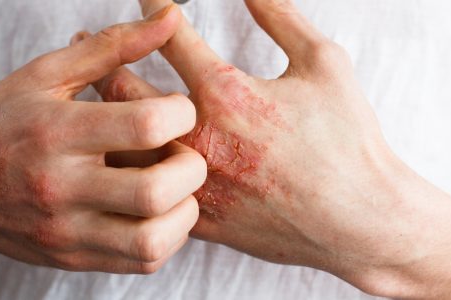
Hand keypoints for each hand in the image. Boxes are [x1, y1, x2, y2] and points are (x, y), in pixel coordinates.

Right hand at [0, 4, 206, 273]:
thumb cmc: (1, 122)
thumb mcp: (47, 75)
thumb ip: (113, 47)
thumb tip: (169, 17)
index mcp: (56, 131)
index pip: (144, 126)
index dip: (181, 114)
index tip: (178, 111)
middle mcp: (60, 187)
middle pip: (156, 191)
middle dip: (192, 169)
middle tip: (184, 154)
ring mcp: (65, 231)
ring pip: (153, 239)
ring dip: (185, 211)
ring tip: (175, 187)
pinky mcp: (71, 258)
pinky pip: (141, 262)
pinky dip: (167, 237)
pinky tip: (156, 212)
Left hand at [111, 0, 437, 292]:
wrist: (360, 220)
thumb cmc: (348, 140)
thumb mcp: (323, 63)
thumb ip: (280, 17)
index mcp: (227, 93)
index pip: (167, 34)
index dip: (150, 6)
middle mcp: (199, 137)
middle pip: (121, 89)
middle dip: (101, 56)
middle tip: (90, 41)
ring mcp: (194, 181)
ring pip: (120, 146)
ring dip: (102, 113)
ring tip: (96, 95)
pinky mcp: (198, 217)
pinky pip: (144, 192)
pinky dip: (127, 166)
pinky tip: (122, 154)